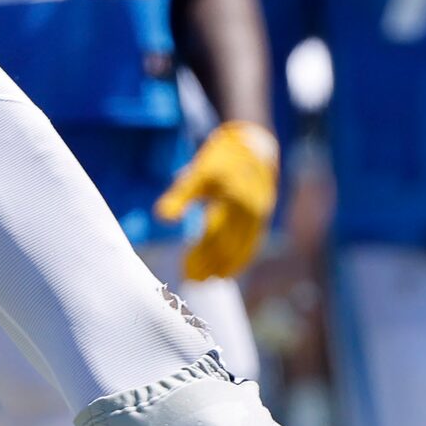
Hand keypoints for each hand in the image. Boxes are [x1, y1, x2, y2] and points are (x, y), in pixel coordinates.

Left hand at [152, 121, 280, 281]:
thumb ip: (180, 196)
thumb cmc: (220, 159)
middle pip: (228, 246)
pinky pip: (253, 245)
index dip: (199, 256)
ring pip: (242, 249)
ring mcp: (261, 216)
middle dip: (209, 265)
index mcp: (234, 199)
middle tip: (191, 281)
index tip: (184, 271)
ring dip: (224, 267)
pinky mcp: (264, 219)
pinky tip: (226, 272)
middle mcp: (252, 210)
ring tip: (206, 280)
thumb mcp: (198, 173)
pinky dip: (240, 261)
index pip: (214, 236)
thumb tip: (162, 217)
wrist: (254, 145)